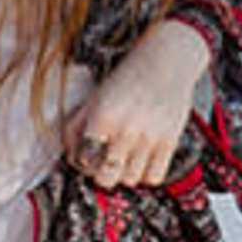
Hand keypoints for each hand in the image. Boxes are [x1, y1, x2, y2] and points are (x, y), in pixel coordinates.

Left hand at [69, 21, 211, 191]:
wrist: (166, 61)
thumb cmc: (128, 77)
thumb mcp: (94, 97)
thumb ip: (76, 126)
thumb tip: (70, 155)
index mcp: (104, 117)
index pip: (85, 160)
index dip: (82, 163)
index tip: (86, 158)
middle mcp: (127, 130)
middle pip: (107, 177)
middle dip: (101, 174)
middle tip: (103, 163)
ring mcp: (150, 139)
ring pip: (130, 180)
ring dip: (124, 174)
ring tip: (124, 158)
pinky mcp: (170, 143)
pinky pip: (154, 177)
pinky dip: (146, 174)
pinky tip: (141, 160)